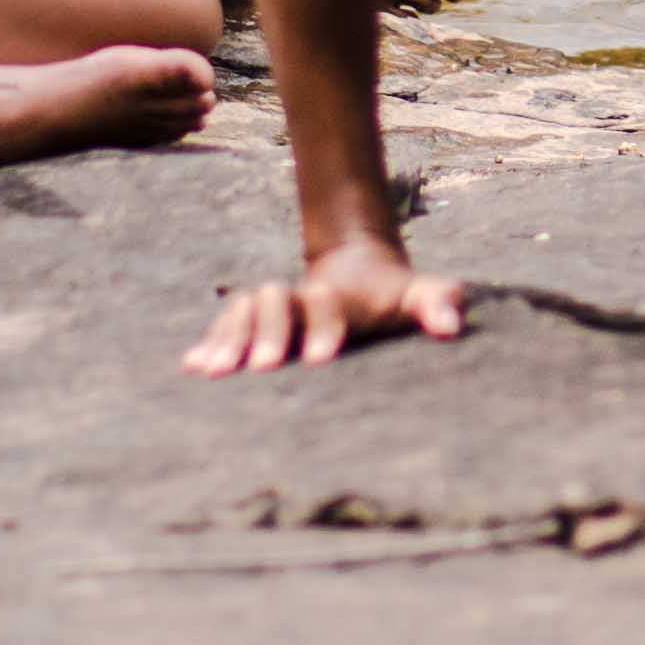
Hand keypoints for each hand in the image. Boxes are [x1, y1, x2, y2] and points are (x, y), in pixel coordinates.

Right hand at [179, 241, 464, 375]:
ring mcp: (272, 305)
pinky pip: (223, 326)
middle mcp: (299, 295)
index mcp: (339, 293)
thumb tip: (452, 327)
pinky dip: (208, 344)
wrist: (356, 271)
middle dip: (269, 333)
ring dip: (228, 339)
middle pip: (276, 301)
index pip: (328, 303)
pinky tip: (192, 368)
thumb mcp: (420, 294)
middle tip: (264, 369)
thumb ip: (437, 303)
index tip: (322, 360)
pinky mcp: (249, 322)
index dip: (325, 328)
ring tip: (213, 374)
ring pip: (243, 310)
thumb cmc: (392, 297)